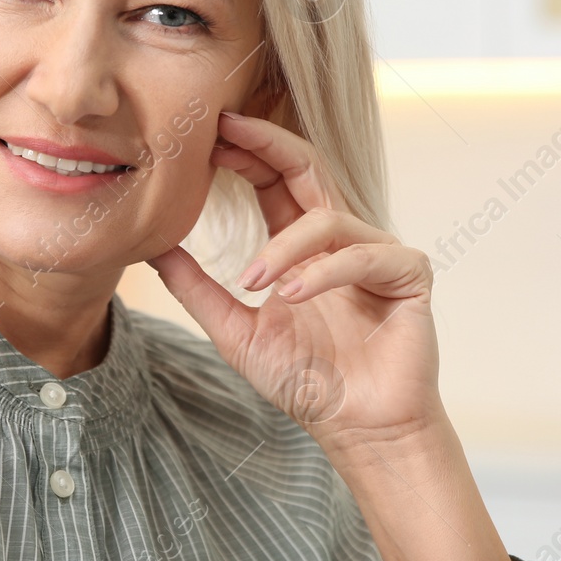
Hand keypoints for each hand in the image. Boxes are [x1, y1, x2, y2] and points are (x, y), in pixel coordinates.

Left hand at [146, 111, 443, 454]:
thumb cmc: (306, 382)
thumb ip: (196, 288)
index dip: (245, 151)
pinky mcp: (408, 274)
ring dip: (283, 246)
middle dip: (266, 144)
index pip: (273, 178)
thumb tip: (152, 246)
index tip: (205, 133)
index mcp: (301, 246)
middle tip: (225, 130)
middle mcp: (339, 239)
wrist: (357, 430)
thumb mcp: (235, 331)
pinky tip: (292, 294)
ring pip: (327, 217)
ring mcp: (376, 252)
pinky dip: (323, 272)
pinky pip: (363, 255)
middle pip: (306, 167)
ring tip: (252, 280)